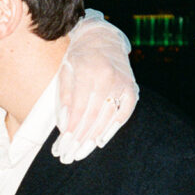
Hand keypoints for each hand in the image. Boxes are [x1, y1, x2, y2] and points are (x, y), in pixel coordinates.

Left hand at [53, 11, 138, 162]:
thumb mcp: (65, 71)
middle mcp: (108, 78)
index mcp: (88, 72)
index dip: (71, 130)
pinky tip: (100, 141)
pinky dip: (113, 128)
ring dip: (93, 139)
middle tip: (68, 156)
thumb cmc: (78, 57)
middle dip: (79, 140)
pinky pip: (124, 113)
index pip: (79, 109)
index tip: (62, 146)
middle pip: (93, 117)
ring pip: (107, 119)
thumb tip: (64, 125)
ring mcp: (122, 84)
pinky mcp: (132, 88)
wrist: (102, 38)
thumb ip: (64, 96)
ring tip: (80, 153)